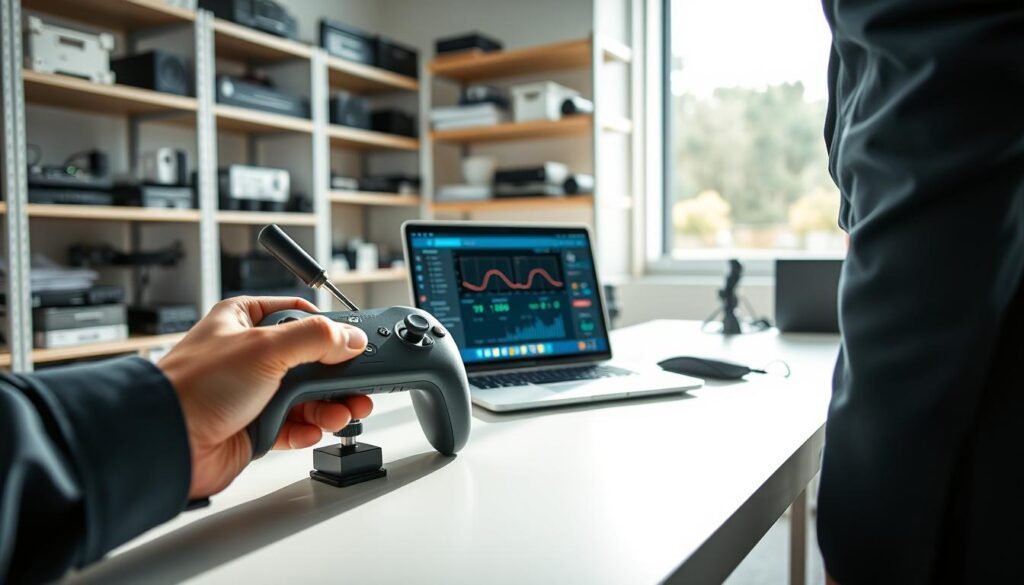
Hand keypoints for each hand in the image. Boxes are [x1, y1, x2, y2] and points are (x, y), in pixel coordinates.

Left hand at [158, 296, 371, 498]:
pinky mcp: (254, 426)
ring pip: (307, 395)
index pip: (298, 313)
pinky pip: (294, 426)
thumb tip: (351, 338)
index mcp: (244, 320)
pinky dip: (309, 429)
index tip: (352, 342)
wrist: (169, 442)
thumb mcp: (266, 347)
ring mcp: (252, 392)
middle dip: (336, 376)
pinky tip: (313, 430)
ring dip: (329, 405)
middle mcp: (249, 354)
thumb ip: (317, 338)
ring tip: (344, 413)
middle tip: (361, 385)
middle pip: (310, 359)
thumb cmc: (194, 386)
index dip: (328, 327)